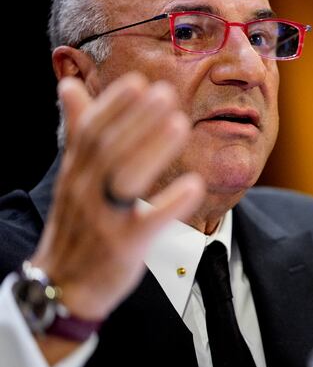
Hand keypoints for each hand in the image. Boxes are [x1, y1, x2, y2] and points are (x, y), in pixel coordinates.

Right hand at [30, 74, 204, 322]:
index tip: (139, 81)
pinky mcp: (123, 247)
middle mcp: (85, 191)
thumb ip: (78, 132)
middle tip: (166, 93)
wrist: (64, 284)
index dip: (114, 106)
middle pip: (110, 149)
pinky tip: (194, 186)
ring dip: (152, 149)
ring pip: (125, 179)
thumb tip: (68, 84)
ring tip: (180, 123)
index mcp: (76, 171)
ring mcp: (103, 220)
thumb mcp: (74, 176)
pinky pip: (147, 224)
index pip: (92, 131)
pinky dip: (169, 204)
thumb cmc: (79, 223)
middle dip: (137, 119)